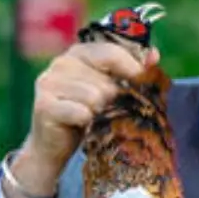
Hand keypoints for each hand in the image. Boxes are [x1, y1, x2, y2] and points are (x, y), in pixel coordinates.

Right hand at [8, 40, 162, 197]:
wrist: (54, 144)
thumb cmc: (87, 113)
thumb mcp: (110, 88)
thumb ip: (130, 70)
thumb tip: (154, 56)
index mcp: (79, 52)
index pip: (111, 52)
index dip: (132, 68)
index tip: (144, 83)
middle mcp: (62, 62)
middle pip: (106, 81)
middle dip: (115, 100)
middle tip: (110, 110)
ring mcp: (50, 82)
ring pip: (95, 97)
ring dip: (101, 113)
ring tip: (94, 118)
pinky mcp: (44, 105)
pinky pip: (81, 113)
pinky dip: (87, 122)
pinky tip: (82, 125)